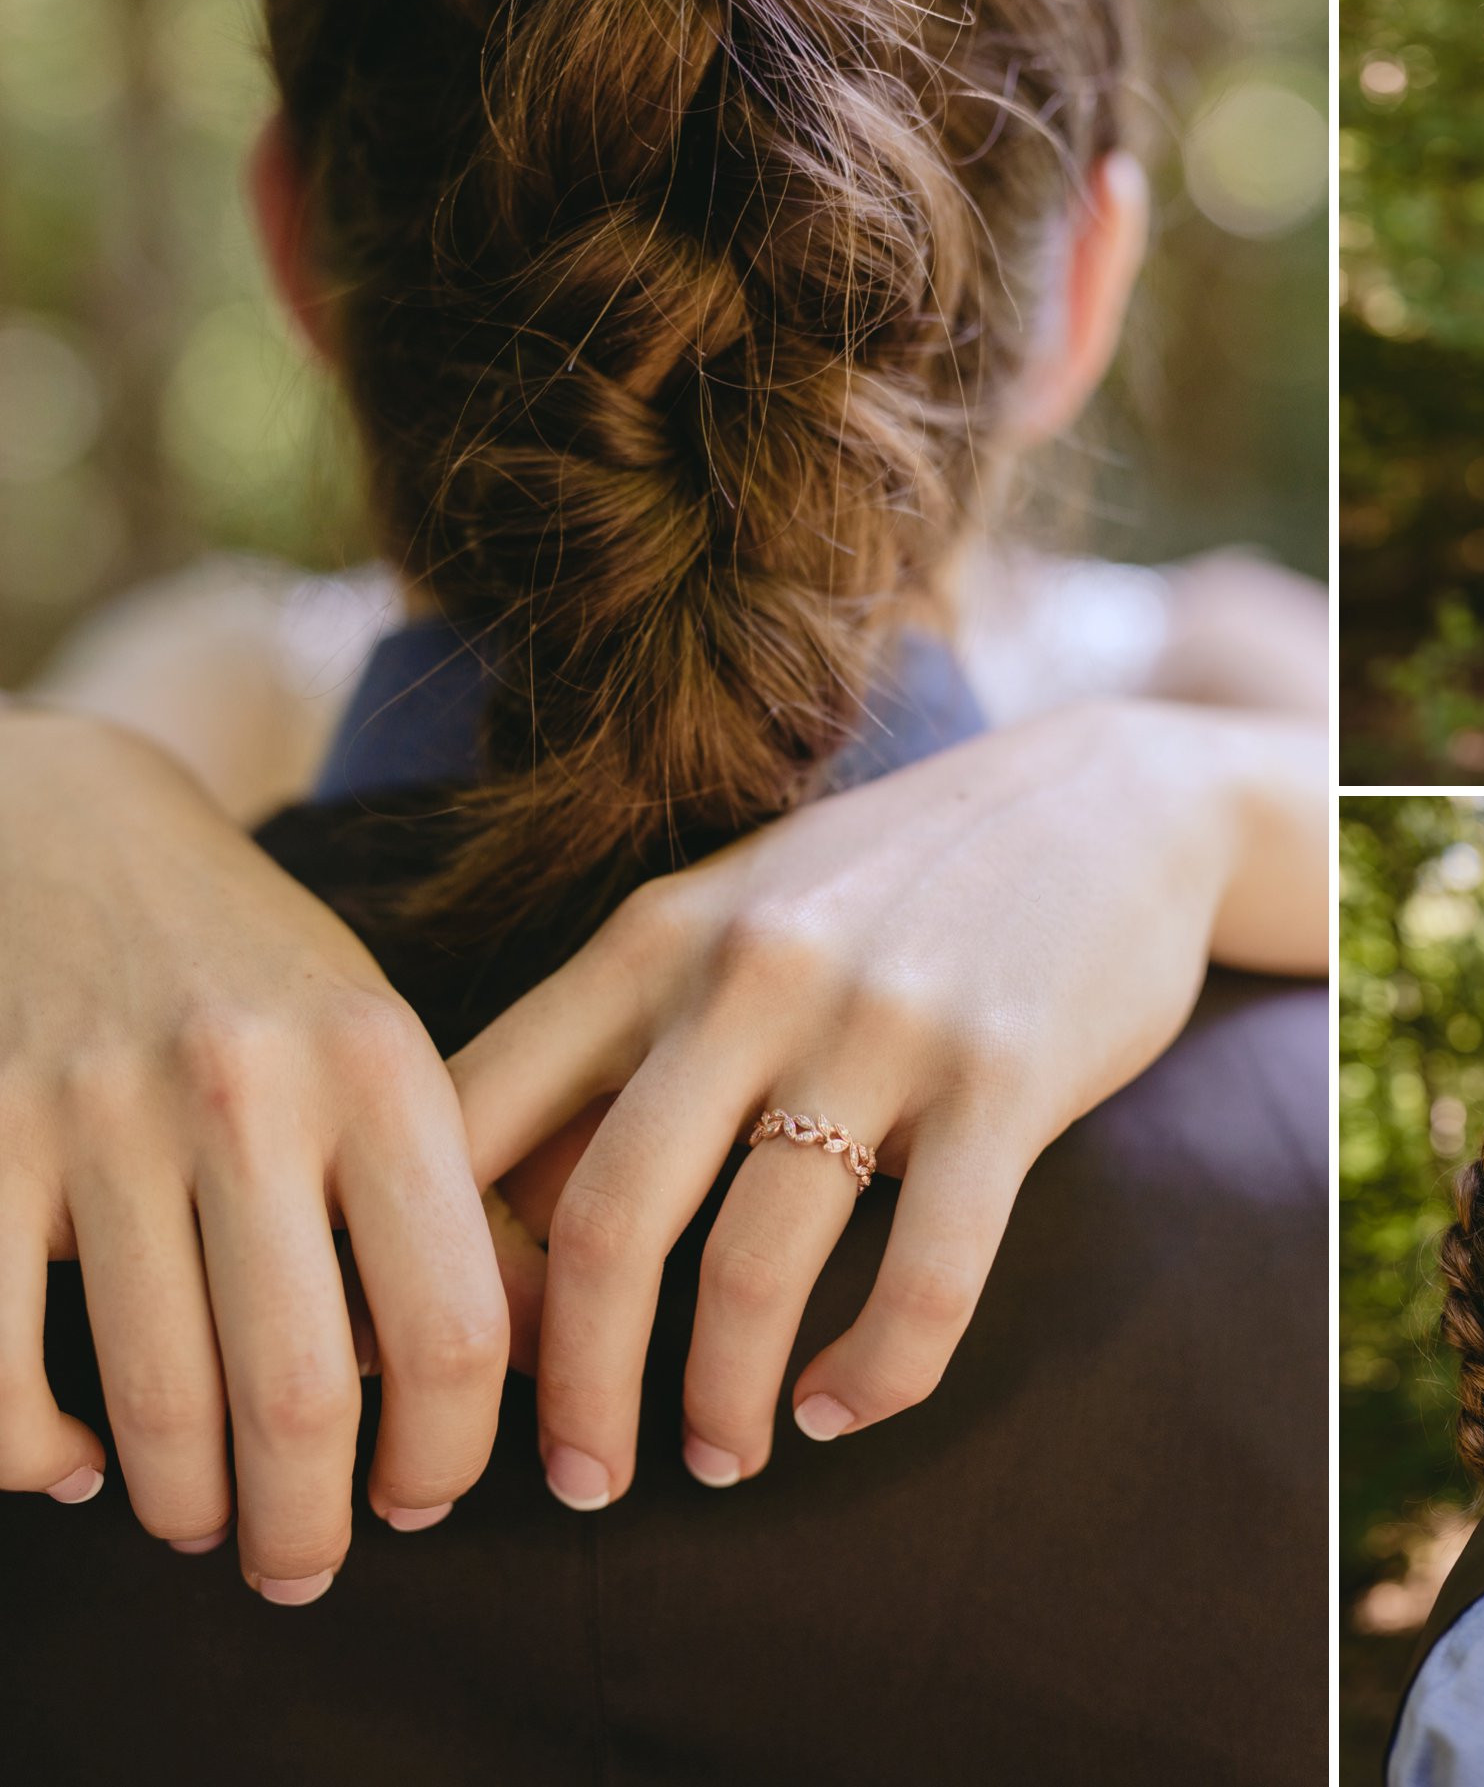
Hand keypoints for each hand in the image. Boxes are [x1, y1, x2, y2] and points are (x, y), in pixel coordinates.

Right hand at [0, 712, 508, 1596]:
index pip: (451, 1321)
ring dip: (187, 1503)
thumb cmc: (252, 966)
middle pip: (301, 1393)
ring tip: (209, 1524)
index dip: (449, 1450)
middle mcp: (247, 1087)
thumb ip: (453, 1191)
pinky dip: (32, 1451)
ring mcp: (95, 1111)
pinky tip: (74, 1465)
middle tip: (311, 1565)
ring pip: (154, 1400)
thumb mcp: (378, 1044)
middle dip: (312, 1523)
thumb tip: (526, 1360)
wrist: (61, 827)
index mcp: (379, 1063)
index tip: (427, 1500)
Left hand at [452, 697, 1249, 1501]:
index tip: (435, 1382)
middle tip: (575, 1485)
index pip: (480, 1121)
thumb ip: (616, 1047)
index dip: (431, 1272)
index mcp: (654, 934)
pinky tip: (840, 1407)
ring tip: (719, 1458)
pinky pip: (923, 1280)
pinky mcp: (1007, 1077)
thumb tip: (506, 1235)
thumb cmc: (888, 882)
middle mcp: (753, 970)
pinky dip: (871, 1379)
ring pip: (755, 1269)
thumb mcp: (730, 919)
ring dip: (721, 1406)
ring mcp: (884, 1021)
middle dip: (573, 1391)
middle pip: (607, 1223)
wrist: (1103, 800)